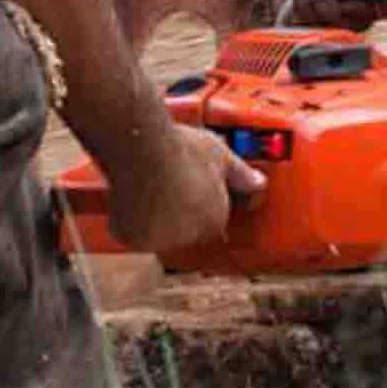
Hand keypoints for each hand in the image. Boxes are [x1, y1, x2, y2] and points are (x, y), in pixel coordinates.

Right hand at [109, 124, 265, 258]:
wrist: (141, 148)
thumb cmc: (180, 150)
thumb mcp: (220, 156)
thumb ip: (242, 175)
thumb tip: (259, 184)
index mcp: (215, 219)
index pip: (211, 223)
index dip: (199, 204)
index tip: (188, 191)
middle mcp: (189, 236)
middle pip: (182, 230)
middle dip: (175, 212)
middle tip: (165, 184)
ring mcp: (159, 239)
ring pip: (154, 233)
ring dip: (150, 219)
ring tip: (146, 187)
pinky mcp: (132, 237)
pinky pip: (129, 232)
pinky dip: (127, 221)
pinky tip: (129, 198)